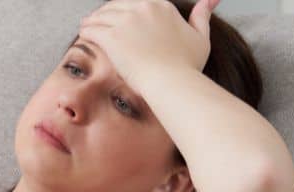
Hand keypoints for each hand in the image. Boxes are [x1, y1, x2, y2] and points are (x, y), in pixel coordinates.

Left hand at [79, 0, 219, 89]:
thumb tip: (210, 0)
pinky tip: (83, 34)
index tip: (117, 18)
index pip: (133, 2)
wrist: (171, 82)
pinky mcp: (112, 36)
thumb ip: (202, 16)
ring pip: (101, 15)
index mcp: (161, 6)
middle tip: (98, 22)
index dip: (122, 10)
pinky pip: (92, 29)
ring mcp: (126, 21)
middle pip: (115, 6)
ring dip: (93, 20)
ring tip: (87, 27)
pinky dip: (86, 30)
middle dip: (105, 14)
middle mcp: (143, 8)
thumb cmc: (187, 66)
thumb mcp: (201, 37)